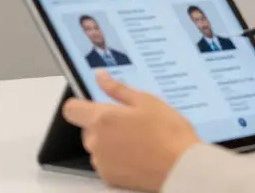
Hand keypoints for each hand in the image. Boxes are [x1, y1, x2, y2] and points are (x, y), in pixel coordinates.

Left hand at [61, 70, 201, 191]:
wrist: (182, 167)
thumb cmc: (168, 133)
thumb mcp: (146, 101)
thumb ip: (117, 89)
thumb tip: (100, 76)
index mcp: (101, 119)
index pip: (71, 109)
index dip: (81, 104)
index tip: (94, 104)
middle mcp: (96, 142)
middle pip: (87, 128)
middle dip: (103, 124)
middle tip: (130, 121)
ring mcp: (102, 162)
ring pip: (97, 146)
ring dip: (110, 142)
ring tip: (138, 139)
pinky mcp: (110, 178)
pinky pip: (106, 163)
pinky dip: (117, 159)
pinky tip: (138, 154)